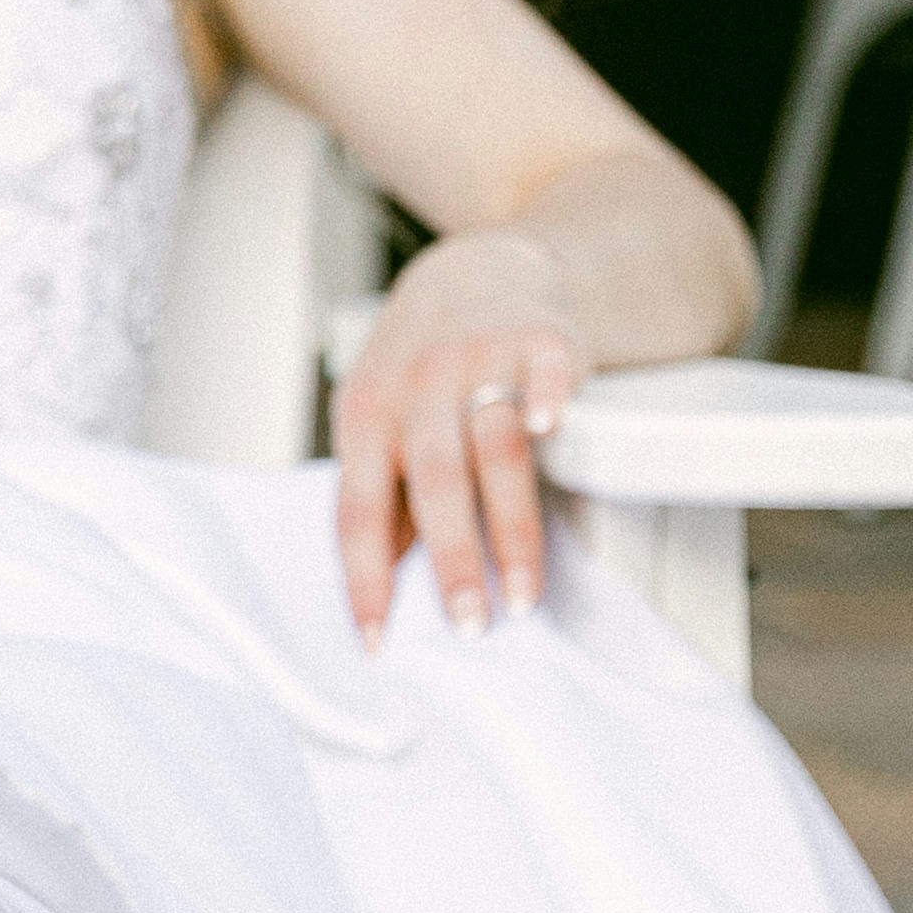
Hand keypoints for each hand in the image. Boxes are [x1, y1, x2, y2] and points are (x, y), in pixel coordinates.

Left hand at [333, 231, 587, 642]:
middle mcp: (417, 386)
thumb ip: (385, 493)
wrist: (478, 271)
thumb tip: (384, 580)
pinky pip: (543, 373)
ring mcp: (478, 358)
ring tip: (523, 596)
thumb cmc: (424, 368)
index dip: (365, 577)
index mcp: (366, 416)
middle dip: (451, 561)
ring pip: (493, 447)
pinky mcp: (539, 339)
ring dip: (511, 527)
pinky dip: (548, 397)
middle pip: (432, 482)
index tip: (378, 641)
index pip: (358, 509)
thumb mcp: (382, 421)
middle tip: (470, 628)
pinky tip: (553, 429)